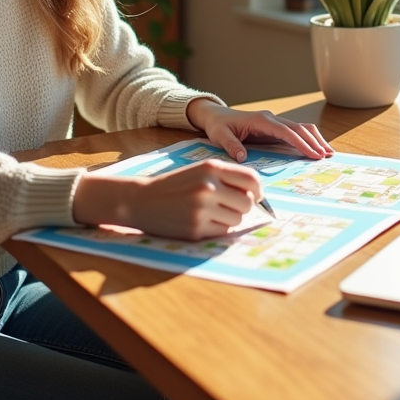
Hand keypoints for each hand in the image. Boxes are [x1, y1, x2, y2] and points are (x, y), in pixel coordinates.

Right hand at [72, 160, 262, 239]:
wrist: (141, 199)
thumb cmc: (175, 185)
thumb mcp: (200, 171)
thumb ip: (227, 177)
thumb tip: (257, 194)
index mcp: (211, 168)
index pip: (251, 179)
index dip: (258, 189)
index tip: (256, 195)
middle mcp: (209, 186)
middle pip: (247, 203)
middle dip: (243, 206)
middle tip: (228, 206)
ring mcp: (202, 209)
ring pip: (237, 219)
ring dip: (229, 218)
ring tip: (211, 213)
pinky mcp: (196, 229)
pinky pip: (223, 231)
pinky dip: (218, 228)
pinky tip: (202, 221)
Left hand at [185, 98, 333, 162]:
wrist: (216, 116)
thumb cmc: (218, 126)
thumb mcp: (219, 136)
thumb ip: (231, 146)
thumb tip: (242, 158)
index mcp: (261, 121)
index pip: (286, 131)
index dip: (301, 142)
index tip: (313, 153)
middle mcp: (271, 119)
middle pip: (299, 128)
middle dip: (314, 141)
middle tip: (327, 156)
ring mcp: (274, 123)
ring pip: (301, 128)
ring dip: (315, 139)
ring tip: (328, 153)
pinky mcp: (275, 129)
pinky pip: (295, 133)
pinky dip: (308, 140)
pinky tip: (316, 150)